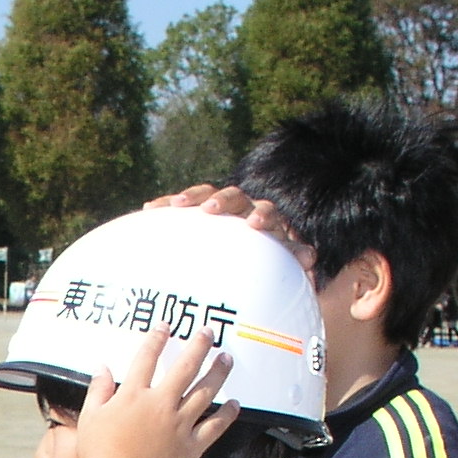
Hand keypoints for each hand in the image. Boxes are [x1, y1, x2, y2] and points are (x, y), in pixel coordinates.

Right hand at [72, 331, 238, 457]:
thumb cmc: (99, 454)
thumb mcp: (90, 418)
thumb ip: (98, 390)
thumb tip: (103, 368)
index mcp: (134, 395)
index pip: (147, 358)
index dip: (157, 339)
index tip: (166, 327)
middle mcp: (161, 404)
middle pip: (185, 368)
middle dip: (198, 346)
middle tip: (208, 333)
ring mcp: (179, 425)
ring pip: (205, 392)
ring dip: (218, 373)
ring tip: (226, 359)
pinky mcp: (191, 447)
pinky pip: (214, 427)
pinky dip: (227, 415)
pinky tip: (235, 404)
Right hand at [145, 184, 316, 274]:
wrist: (247, 251)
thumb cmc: (264, 263)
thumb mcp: (282, 264)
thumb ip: (294, 261)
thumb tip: (309, 261)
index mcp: (265, 221)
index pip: (266, 213)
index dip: (260, 216)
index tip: (253, 226)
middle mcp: (243, 208)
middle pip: (236, 196)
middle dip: (224, 200)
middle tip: (212, 209)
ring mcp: (218, 207)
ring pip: (207, 193)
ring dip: (193, 196)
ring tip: (177, 205)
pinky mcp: (195, 209)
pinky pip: (181, 203)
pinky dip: (166, 203)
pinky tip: (148, 207)